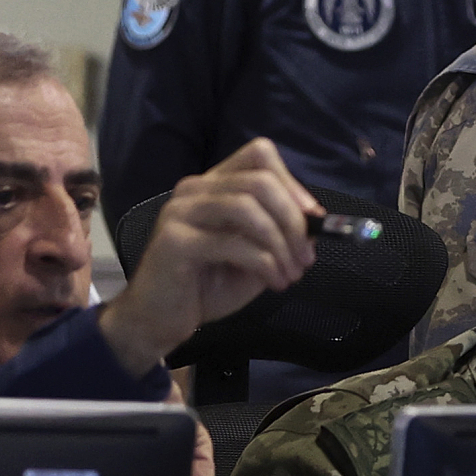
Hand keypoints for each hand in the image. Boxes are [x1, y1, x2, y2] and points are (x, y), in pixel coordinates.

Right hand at [100, 138, 320, 376]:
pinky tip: (274, 283)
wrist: (159, 320)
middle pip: (259, 180)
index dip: (293, 183)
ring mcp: (181, 212)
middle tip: (307, 256)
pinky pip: (233, 243)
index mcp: (213, 185)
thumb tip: (316, 223)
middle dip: (293, 219)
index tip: (314, 218)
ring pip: (248, 207)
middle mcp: (194, 190)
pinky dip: (265, 263)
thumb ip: (280, 234)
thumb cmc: (207, 287)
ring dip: (281, 243)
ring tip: (292, 274)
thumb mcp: (255, 256)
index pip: (259, 155)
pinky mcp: (175, 241)